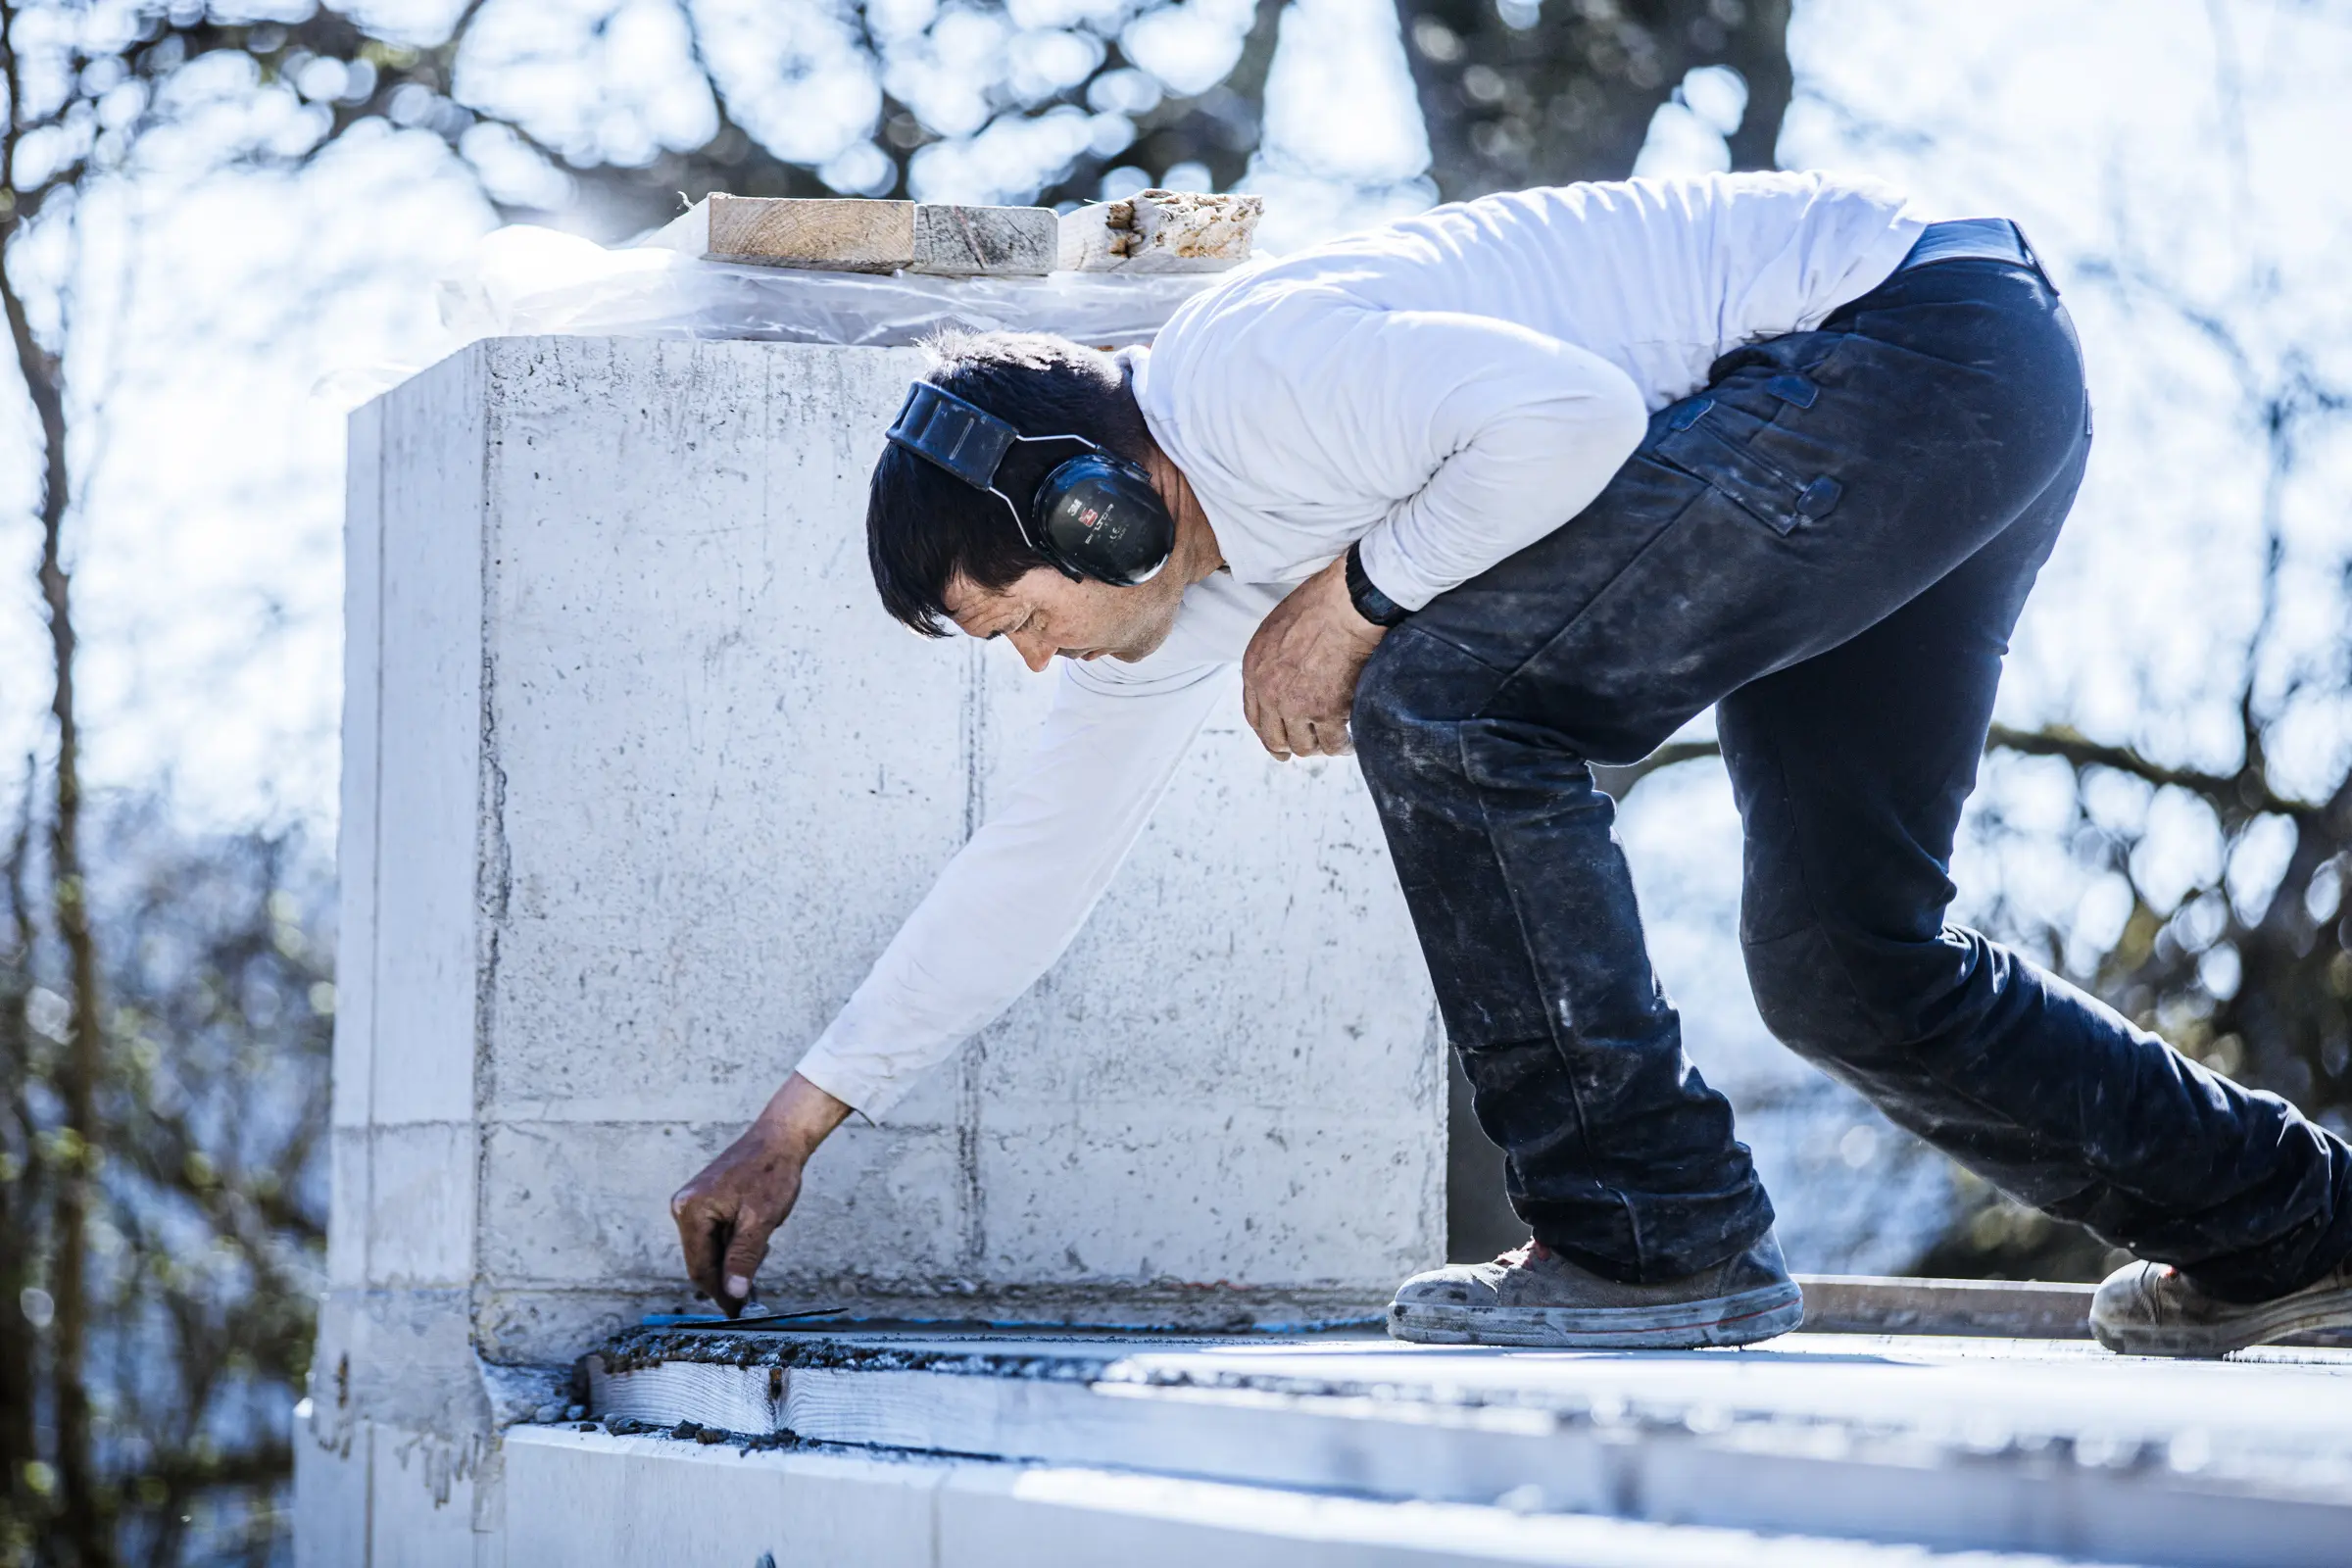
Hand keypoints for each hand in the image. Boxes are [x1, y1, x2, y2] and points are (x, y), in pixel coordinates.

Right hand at [670, 1072, 850, 1316]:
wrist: (780, 1138)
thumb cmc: (771, 1173)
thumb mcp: (760, 1221)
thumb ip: (744, 1259)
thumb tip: (734, 1293)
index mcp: (691, 1211)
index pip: (700, 1268)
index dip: (720, 1293)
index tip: (738, 1311)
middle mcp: (684, 1207)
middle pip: (703, 1260)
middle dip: (729, 1274)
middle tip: (756, 1287)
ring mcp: (693, 1203)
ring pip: (711, 1248)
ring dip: (734, 1258)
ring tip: (763, 1243)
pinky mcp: (705, 1200)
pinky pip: (716, 1234)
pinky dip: (735, 1243)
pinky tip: (757, 1235)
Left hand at [1242, 554, 1387, 759]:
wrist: (1346, 605)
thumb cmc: (1319, 605)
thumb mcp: (1276, 629)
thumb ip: (1273, 659)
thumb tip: (1283, 677)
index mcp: (1254, 670)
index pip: (1254, 717)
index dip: (1268, 733)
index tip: (1278, 742)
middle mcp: (1269, 693)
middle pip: (1275, 738)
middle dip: (1291, 747)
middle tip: (1307, 748)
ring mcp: (1296, 705)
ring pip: (1304, 746)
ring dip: (1319, 747)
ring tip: (1334, 744)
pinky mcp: (1326, 711)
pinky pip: (1333, 743)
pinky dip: (1342, 746)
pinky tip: (1350, 744)